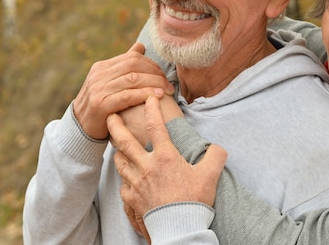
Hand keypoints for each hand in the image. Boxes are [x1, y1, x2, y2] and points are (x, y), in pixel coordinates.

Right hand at [73, 43, 174, 138]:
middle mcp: (99, 75)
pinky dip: (145, 94)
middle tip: (169, 84)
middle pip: (134, 65)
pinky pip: (128, 95)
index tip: (164, 75)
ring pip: (133, 79)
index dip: (152, 65)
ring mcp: (98, 89)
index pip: (132, 58)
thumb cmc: (102, 105)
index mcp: (102, 67)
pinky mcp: (101, 104)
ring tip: (168, 90)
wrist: (80, 129)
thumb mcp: (110, 83)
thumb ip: (125, 66)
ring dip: (155, 83)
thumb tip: (140, 46)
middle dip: (156, 73)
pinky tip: (158, 97)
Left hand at [107, 96, 226, 233]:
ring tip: (116, 144)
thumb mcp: (210, 175)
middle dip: (116, 125)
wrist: (178, 230)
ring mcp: (136, 183)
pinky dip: (124, 177)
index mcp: (165, 157)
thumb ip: (215, 156)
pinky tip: (127, 176)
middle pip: (125, 141)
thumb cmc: (194, 202)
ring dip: (118, 150)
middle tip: (110, 114)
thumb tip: (218, 148)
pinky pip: (123, 184)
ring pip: (120, 161)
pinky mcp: (131, 199)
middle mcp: (146, 167)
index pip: (155, 126)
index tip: (149, 97)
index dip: (151, 108)